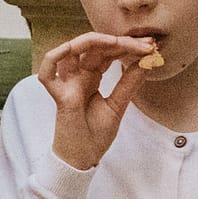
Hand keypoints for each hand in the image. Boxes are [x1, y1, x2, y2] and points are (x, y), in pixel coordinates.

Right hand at [39, 32, 155, 170]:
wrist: (83, 157)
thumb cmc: (95, 135)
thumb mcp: (118, 105)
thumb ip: (129, 83)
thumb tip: (146, 62)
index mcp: (91, 77)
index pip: (106, 52)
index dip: (126, 46)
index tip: (150, 46)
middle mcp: (77, 76)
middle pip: (93, 47)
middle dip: (119, 42)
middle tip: (145, 44)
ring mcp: (66, 83)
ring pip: (71, 50)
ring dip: (93, 41)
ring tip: (118, 42)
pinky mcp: (59, 95)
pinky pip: (47, 72)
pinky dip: (55, 57)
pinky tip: (75, 48)